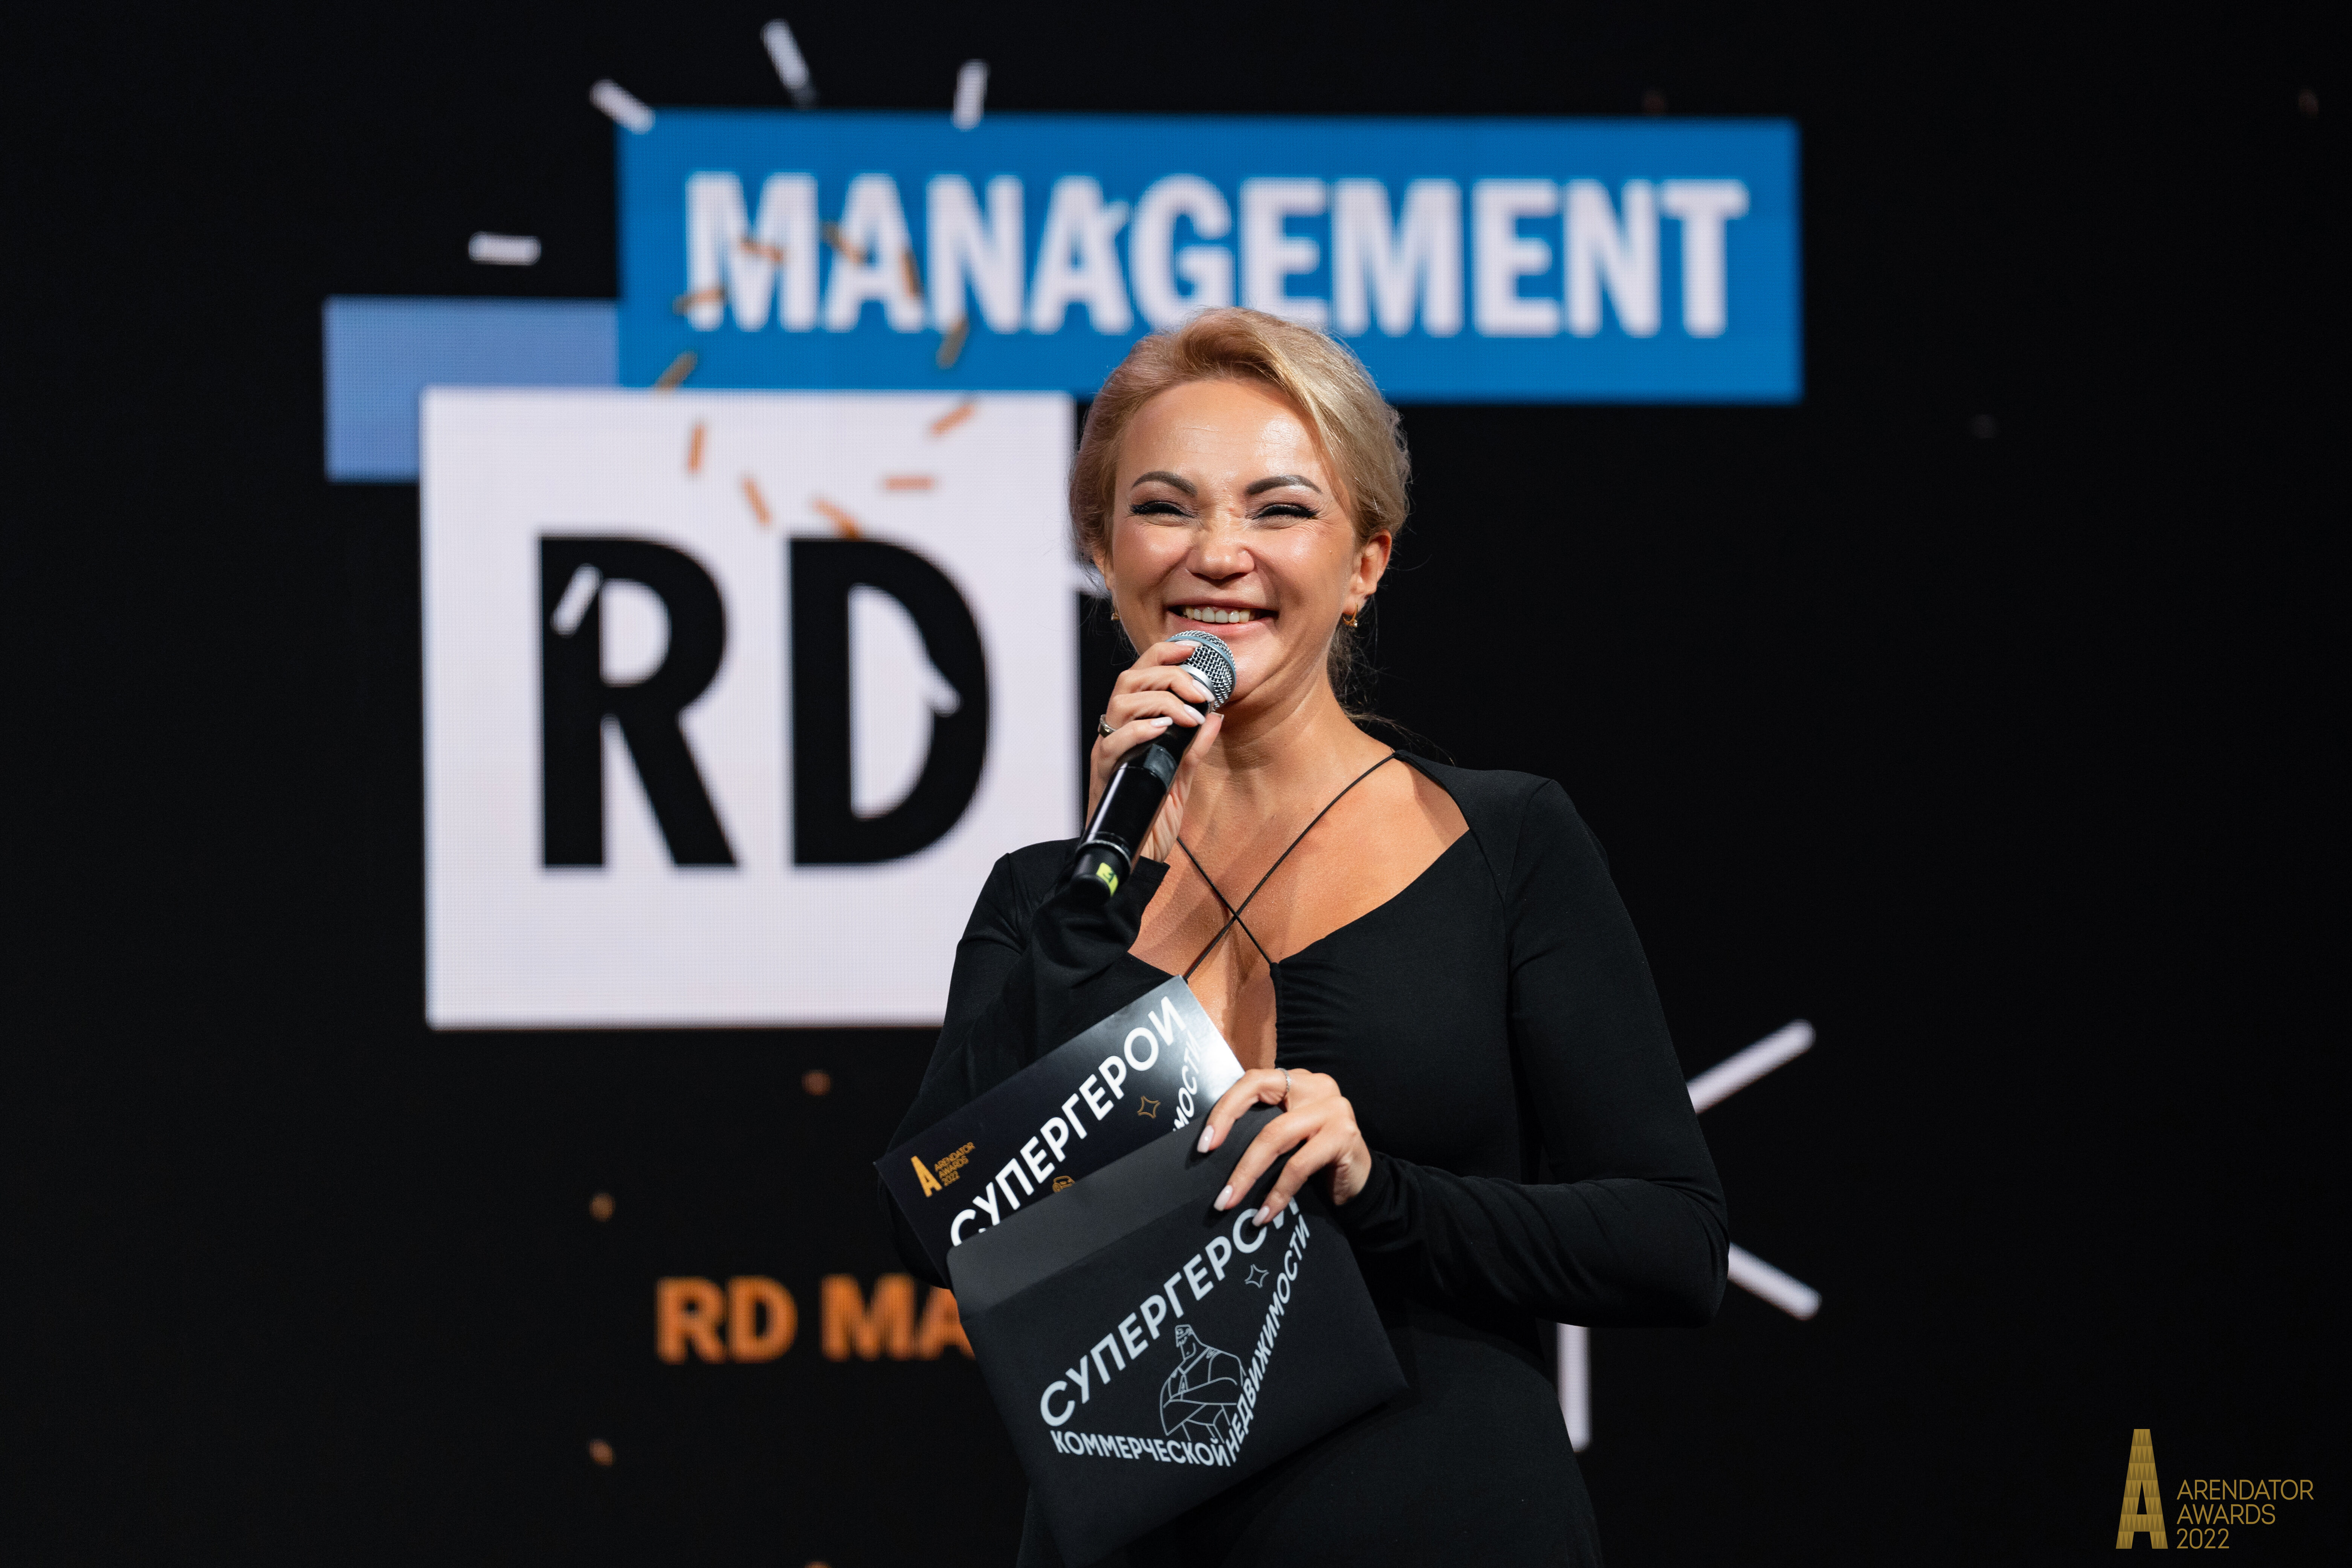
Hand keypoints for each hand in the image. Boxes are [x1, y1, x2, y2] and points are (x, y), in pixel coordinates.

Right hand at [1086, 639, 1224, 863]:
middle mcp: (1116, 733)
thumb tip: (1216, 716)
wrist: (1133, 859)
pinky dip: (1140, 730)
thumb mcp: (1181, 780)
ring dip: (1162, 701)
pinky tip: (1163, 730)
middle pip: (1131, 679)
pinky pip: (1114, 741)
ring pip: (1123, 703)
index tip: (1194, 648)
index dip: (1164, 656)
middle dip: (1169, 675)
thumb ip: (1195, 748)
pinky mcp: (1104, 773)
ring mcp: (1108, 751)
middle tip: (1200, 691)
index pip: (1142, 676)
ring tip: (1189, 716)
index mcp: (1133, 728)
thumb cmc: (1150, 818)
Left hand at [1195, 1068, 1372, 1222]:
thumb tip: (1211, 1150)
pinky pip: (1299, 1166)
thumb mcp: (1286, 1137)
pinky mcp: (1343, 1135)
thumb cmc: (1315, 1157)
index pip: (1252, 1083)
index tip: (1204, 1145)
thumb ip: (1260, 1129)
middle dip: (1233, 1152)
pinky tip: (1265, 1214)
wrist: (1361, 1180)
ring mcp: (1333, 1108)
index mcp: (1295, 1081)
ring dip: (1248, 1175)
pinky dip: (1278, 1193)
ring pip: (1276, 1138)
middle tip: (1217, 1187)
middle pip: (1262, 1112)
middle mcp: (1316, 1086)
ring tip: (1230, 1202)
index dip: (1224, 1111)